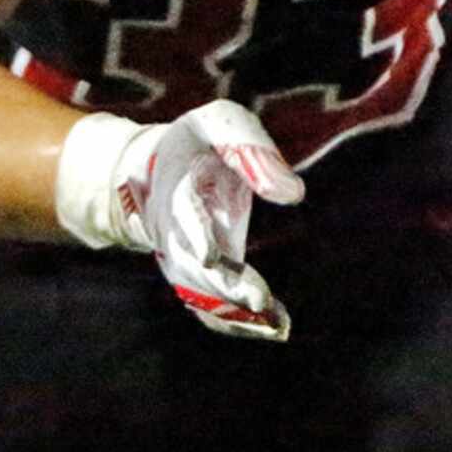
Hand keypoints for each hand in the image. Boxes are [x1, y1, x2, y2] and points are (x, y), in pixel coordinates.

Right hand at [55, 100, 303, 340]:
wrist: (158, 170)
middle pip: (191, 266)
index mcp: (175, 188)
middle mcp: (173, 232)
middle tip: (260, 301)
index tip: (210, 256)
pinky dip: (236, 321)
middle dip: (223, 285)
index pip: (183, 216)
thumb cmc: (199, 143)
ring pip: (200, 294)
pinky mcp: (195, 276)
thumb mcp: (220, 126)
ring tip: (276, 324)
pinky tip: (275, 324)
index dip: (195, 236)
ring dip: (234, 313)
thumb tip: (292, 194)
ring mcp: (180, 259)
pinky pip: (209, 306)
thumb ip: (253, 151)